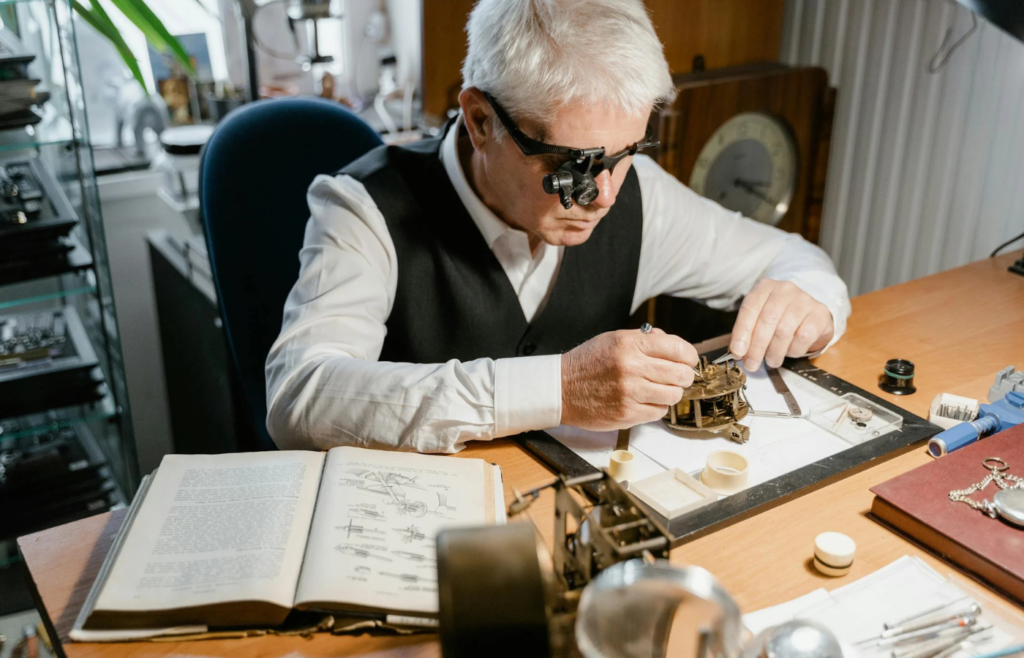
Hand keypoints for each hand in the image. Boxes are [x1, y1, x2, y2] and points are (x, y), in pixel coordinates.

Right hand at [561, 329, 697, 430]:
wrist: (561, 388)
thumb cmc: (587, 363)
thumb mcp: (613, 340)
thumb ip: (644, 340)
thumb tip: (673, 346)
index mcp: (630, 345)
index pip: (678, 349)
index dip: (688, 355)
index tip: (688, 360)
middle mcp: (631, 368)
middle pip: (680, 374)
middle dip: (683, 376)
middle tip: (677, 376)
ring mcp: (630, 393)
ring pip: (673, 395)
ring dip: (670, 392)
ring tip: (659, 389)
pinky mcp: (627, 414)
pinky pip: (659, 412)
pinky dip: (656, 407)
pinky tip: (644, 400)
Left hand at [729, 279, 833, 370]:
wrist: (810, 313)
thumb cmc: (779, 317)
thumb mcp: (759, 318)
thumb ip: (747, 332)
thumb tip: (738, 353)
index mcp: (765, 287)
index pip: (749, 309)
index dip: (741, 332)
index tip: (737, 352)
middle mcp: (784, 289)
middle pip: (767, 321)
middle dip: (756, 347)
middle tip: (751, 365)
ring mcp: (804, 300)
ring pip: (784, 331)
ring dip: (774, 352)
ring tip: (771, 361)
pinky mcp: (819, 313)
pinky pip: (803, 337)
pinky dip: (793, 350)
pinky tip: (789, 352)